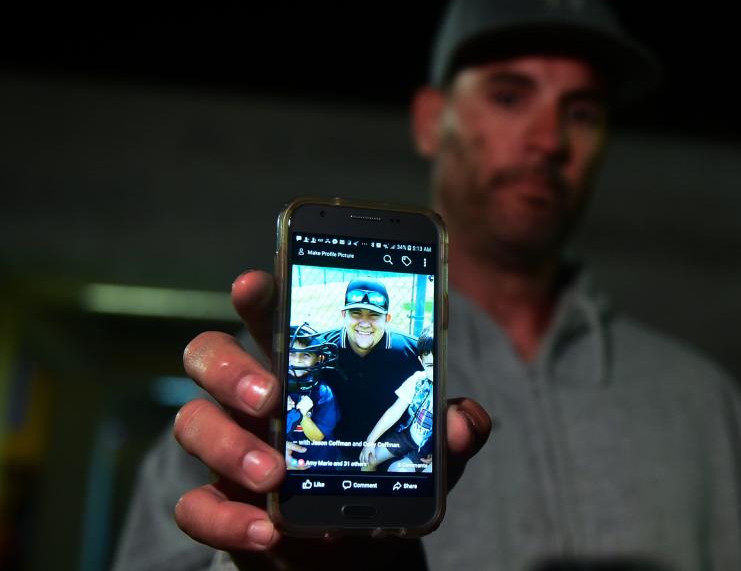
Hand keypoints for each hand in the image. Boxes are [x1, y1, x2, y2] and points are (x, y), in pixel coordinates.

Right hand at [173, 270, 490, 559]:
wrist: (355, 548)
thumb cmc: (378, 477)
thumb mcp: (422, 453)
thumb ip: (443, 432)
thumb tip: (462, 423)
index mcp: (300, 369)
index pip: (267, 316)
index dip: (256, 295)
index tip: (257, 283)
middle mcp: (253, 400)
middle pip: (209, 356)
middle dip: (230, 369)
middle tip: (271, 395)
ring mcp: (230, 449)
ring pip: (192, 425)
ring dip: (229, 446)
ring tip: (274, 475)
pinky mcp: (220, 505)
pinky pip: (195, 506)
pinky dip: (223, 520)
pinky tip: (265, 531)